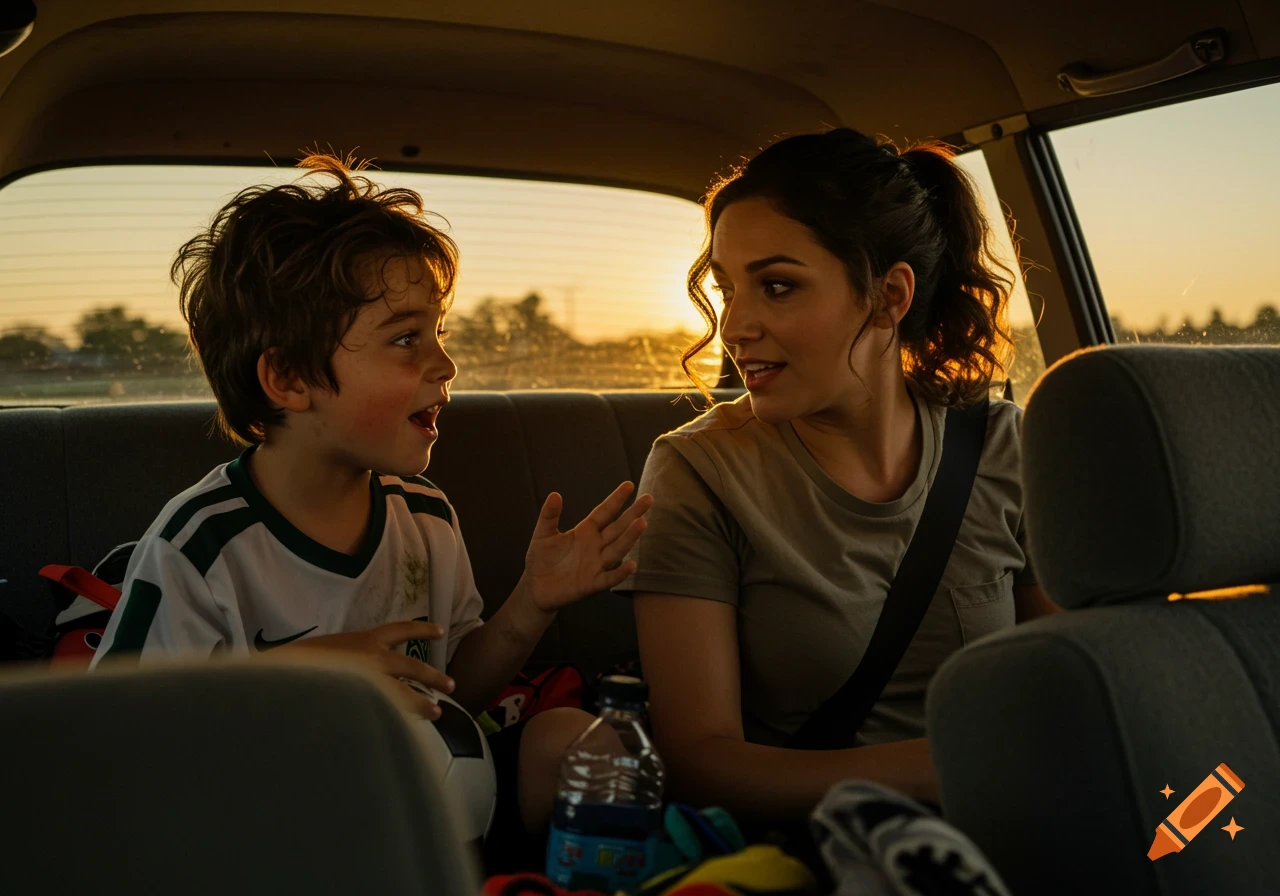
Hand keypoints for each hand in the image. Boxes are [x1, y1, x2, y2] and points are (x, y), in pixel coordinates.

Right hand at [277, 620, 453, 718]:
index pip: (400, 629)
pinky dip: (395, 723)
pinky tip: (405, 733)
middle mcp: (372, 657)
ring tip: (436, 713)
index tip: (440, 631)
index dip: (421, 630)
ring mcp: (369, 680)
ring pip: (404, 693)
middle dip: (433, 676)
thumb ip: (350, 660)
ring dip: (421, 704)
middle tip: (451, 685)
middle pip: (412, 666)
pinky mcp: (362, 702)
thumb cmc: (298, 663)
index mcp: (364, 640)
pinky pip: (386, 713)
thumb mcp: (330, 652)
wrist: (281, 675)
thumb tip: (358, 673)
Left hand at [524, 482, 653, 612]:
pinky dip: (620, 573)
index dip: (616, 499)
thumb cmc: (541, 559)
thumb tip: (555, 494)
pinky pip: (609, 578)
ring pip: (617, 549)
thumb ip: (549, 516)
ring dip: (630, 537)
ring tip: (641, 523)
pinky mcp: (592, 584)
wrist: (536, 587)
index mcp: (585, 531)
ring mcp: (596, 565)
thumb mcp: (543, 534)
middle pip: (618, 527)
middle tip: (648, 499)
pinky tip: (631, 565)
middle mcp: (595, 546)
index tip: (629, 485)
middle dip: (633, 513)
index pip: (605, 512)